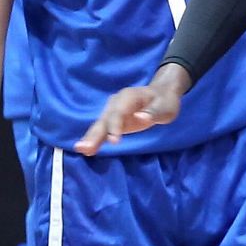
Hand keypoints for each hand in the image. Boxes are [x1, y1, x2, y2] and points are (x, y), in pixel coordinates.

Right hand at [74, 64, 190, 155]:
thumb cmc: (164, 102)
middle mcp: (116, 103)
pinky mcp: (112, 122)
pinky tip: (85, 150)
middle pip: (105, 119)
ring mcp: (112, 112)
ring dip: (90, 137)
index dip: (115, 125)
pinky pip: (102, 131)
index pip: (119, 111)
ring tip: (80, 149)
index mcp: (129, 96)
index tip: (114, 141)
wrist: (161, 95)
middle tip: (85, 148)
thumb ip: (153, 112)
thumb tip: (141, 118)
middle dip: (95, 133)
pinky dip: (94, 139)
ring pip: (100, 125)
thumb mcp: (165, 107)